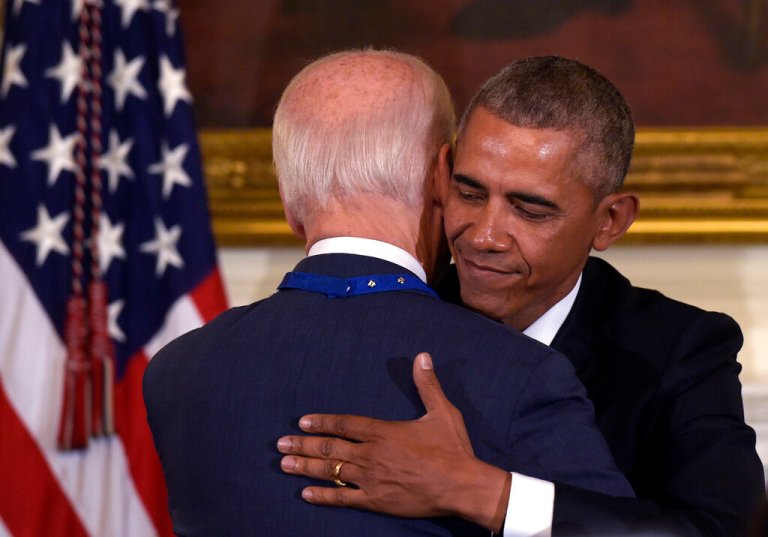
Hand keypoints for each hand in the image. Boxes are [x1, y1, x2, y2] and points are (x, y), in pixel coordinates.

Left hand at [277, 352, 510, 531]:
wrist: (462, 485)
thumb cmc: (452, 448)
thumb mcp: (442, 411)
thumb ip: (427, 385)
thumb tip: (422, 356)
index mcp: (383, 431)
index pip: (345, 424)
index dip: (322, 422)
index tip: (303, 421)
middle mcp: (371, 454)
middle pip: (330, 448)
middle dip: (303, 444)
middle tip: (281, 444)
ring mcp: (371, 479)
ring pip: (331, 472)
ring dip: (306, 467)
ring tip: (285, 464)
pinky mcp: (376, 501)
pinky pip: (343, 499)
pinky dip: (323, 497)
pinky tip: (306, 494)